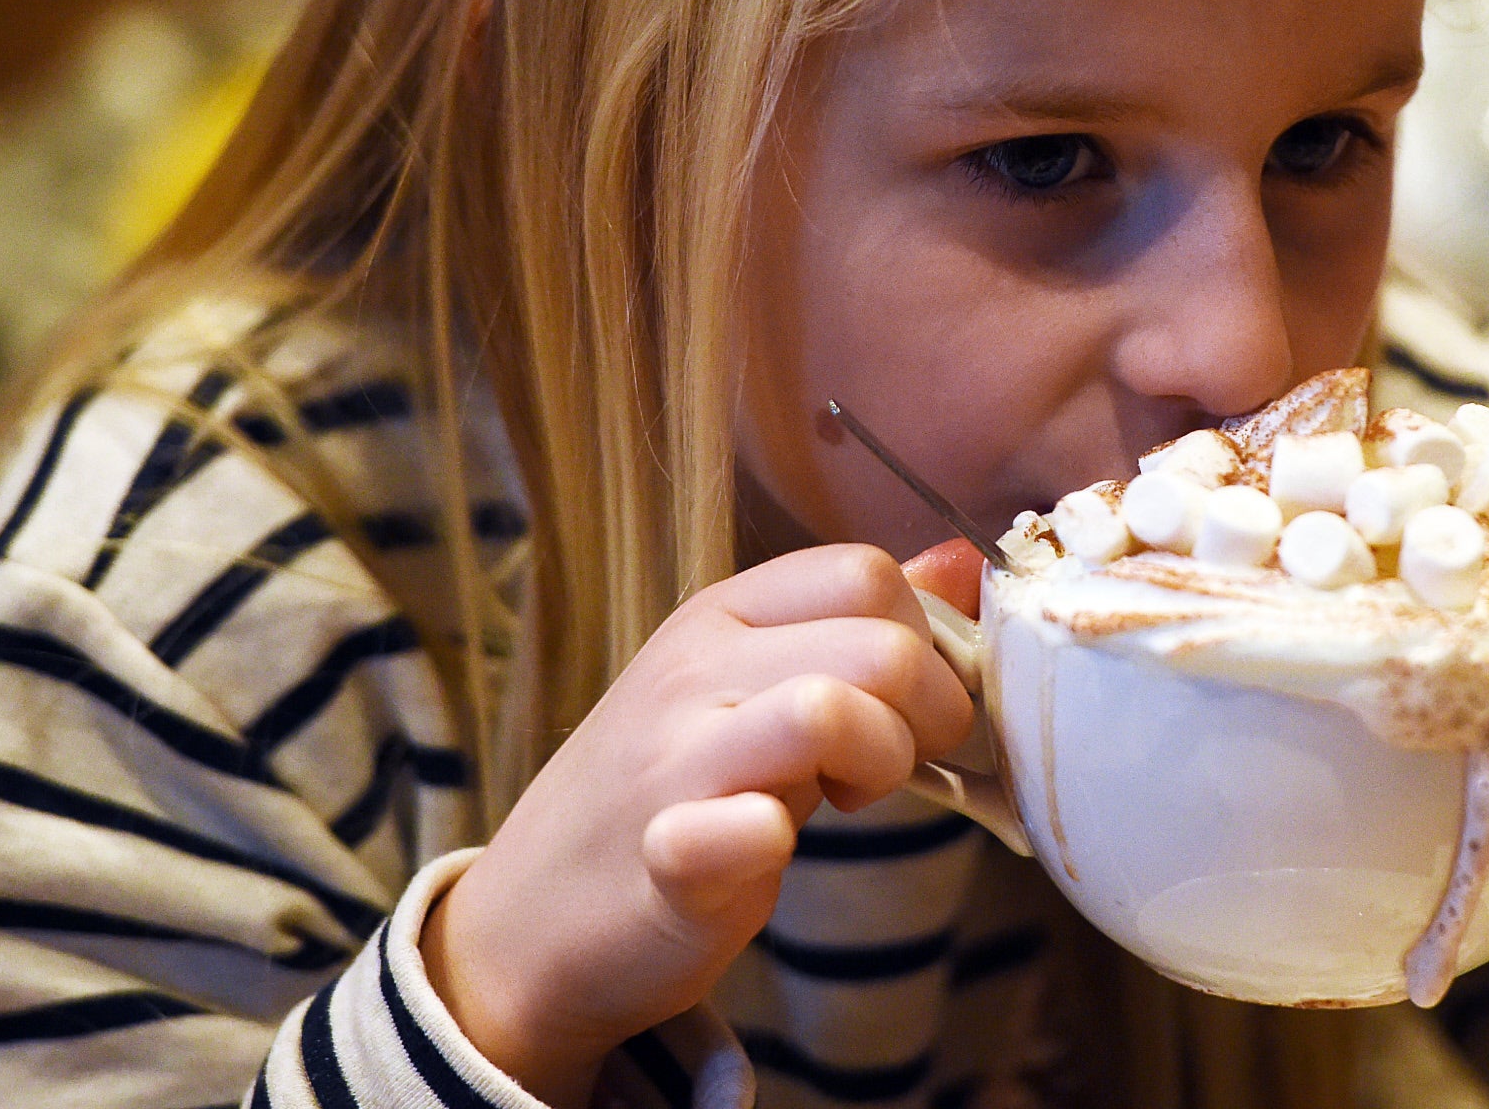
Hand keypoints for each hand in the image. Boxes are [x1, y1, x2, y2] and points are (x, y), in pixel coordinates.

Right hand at [420, 544, 973, 1106]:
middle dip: (930, 713)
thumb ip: (852, 628)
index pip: (865, 570)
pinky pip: (741, 826)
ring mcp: (671, 760)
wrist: (528, 924)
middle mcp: (694, 669)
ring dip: (878, 766)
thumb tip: (960, 564)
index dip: (928, 642)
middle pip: (878, 641)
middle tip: (893, 768)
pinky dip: (774, 841)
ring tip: (846, 802)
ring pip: (826, 711)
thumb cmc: (670, 797)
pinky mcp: (664, 858)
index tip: (907, 708)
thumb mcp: (755, 686)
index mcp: (722, 614)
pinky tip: (769, 849)